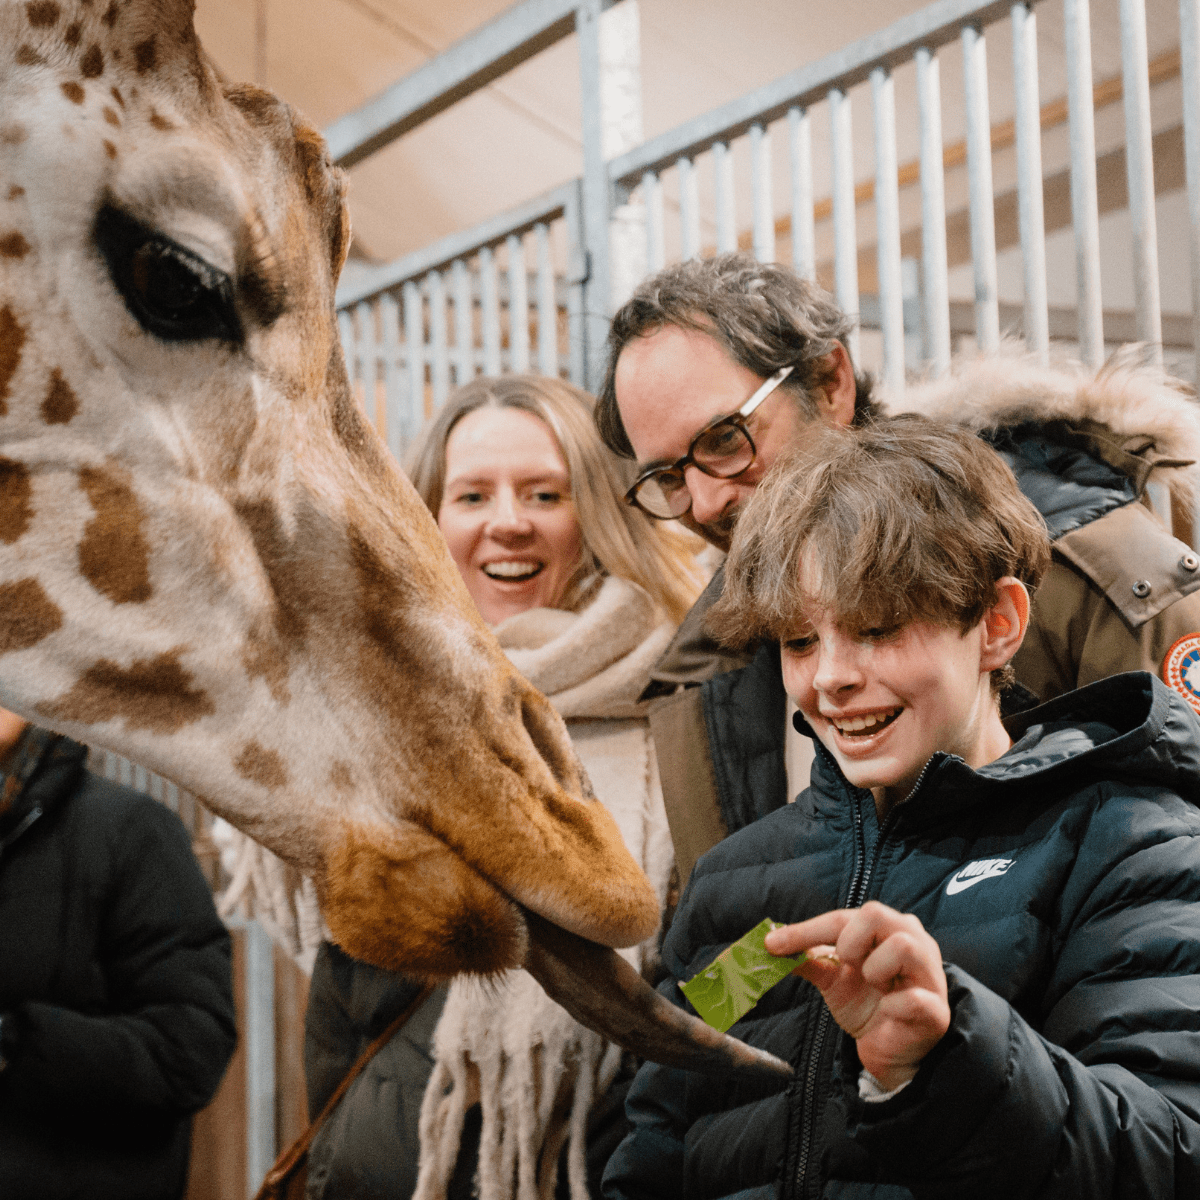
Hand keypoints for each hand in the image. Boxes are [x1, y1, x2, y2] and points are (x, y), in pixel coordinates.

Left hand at [764, 902, 948, 1091]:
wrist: (889, 1051)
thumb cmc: (866, 1003)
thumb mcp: (832, 976)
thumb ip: (807, 958)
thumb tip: (771, 943)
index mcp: (887, 927)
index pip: (843, 917)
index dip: (806, 930)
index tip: (773, 944)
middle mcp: (914, 941)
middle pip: (876, 913)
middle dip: (849, 941)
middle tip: (846, 964)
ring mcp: (930, 974)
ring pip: (902, 946)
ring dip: (875, 969)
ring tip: (875, 987)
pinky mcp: (936, 1010)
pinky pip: (913, 998)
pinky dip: (892, 1005)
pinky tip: (889, 1011)